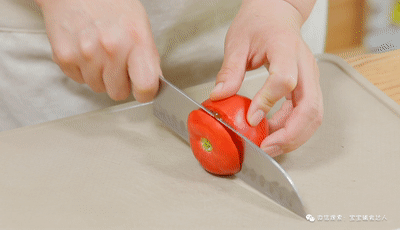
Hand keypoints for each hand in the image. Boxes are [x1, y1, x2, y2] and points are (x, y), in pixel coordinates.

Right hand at [36, 0, 160, 101]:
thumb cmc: (110, 4)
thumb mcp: (140, 24)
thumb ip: (148, 57)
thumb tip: (152, 84)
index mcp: (135, 40)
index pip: (145, 85)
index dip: (145, 93)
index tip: (143, 90)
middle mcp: (111, 48)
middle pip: (119, 93)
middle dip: (120, 83)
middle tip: (118, 64)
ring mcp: (85, 54)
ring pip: (98, 88)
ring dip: (100, 76)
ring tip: (100, 52)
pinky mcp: (64, 57)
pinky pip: (79, 80)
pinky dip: (83, 70)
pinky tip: (86, 51)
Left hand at [210, 0, 322, 156]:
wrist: (277, 15)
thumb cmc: (259, 23)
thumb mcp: (237, 42)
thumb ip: (230, 70)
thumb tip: (219, 96)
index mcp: (285, 48)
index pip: (285, 79)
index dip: (268, 101)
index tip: (251, 118)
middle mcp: (305, 65)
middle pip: (310, 106)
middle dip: (290, 134)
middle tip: (267, 147)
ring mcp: (310, 78)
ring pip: (313, 115)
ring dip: (294, 136)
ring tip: (269, 147)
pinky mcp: (308, 87)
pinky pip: (306, 114)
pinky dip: (292, 129)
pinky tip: (273, 134)